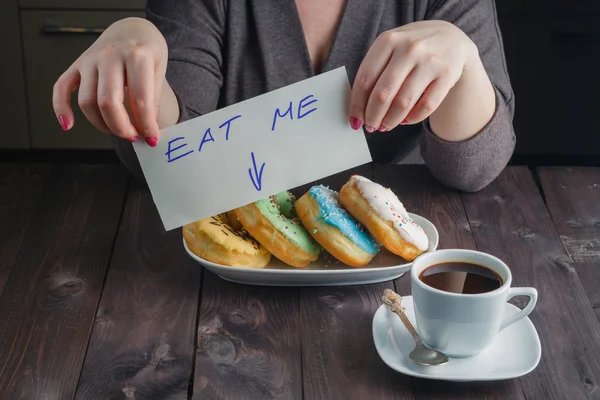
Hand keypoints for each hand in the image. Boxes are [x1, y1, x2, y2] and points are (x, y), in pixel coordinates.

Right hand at [52, 17, 167, 145]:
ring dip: (101, 124)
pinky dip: (61, 108)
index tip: (152, 138)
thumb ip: (153, 99)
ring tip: (117, 130)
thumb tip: (147, 131)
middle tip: (133, 136)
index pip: (140, 99)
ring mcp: (90, 59)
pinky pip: (61, 88)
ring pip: (87, 101)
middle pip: (109, 102)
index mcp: (136, 55)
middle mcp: (110, 55)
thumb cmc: (147, 51)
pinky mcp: (76, 64)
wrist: (132, 30)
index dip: (146, 124)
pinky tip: (68, 125)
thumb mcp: (159, 71)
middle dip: (122, 127)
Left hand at [348, 20, 478, 132]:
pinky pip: (426, 106)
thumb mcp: (391, 48)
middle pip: (382, 94)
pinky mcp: (447, 75)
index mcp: (388, 40)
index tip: (354, 120)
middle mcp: (409, 48)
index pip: (365, 79)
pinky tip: (405, 121)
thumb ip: (374, 71)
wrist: (452, 38)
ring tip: (385, 126)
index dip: (357, 104)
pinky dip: (412, 119)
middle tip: (370, 127)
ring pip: (403, 103)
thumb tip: (359, 108)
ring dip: (390, 121)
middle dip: (373, 116)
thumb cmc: (412, 48)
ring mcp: (430, 61)